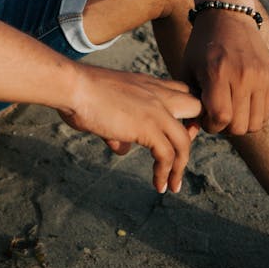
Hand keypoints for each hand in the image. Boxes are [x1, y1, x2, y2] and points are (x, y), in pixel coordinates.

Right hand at [58, 66, 201, 193]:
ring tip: (173, 184)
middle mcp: (157, 94)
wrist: (73, 85)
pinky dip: (166, 173)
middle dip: (192, 130)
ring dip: (181, 165)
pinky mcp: (149, 128)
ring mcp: (156, 111)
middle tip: (180, 151)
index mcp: (148, 83)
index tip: (175, 131)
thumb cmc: (80, 92)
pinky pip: (168, 156)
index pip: (180, 91)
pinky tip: (159, 185)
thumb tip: (123, 147)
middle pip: (195, 108)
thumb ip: (119, 127)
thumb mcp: (107, 105)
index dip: (183, 112)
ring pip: (184, 140)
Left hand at [182, 8, 268, 134]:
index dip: (211, 125)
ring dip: (240, 124)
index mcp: (217, 73)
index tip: (204, 118)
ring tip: (229, 110)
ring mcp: (260, 77)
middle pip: (238, 125)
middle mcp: (242, 76)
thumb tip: (192, 129)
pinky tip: (240, 104)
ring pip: (255, 123)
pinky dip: (253, 115)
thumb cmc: (202, 46)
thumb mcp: (188, 68)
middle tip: (216, 115)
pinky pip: (266, 112)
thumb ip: (190, 99)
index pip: (220, 117)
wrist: (228, 17)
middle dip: (224, 127)